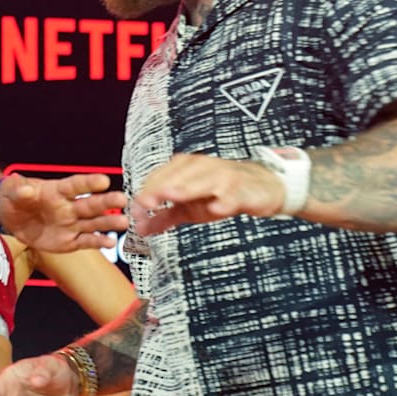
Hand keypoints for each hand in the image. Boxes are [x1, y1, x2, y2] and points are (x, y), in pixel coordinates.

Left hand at [0, 173, 128, 253]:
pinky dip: (98, 242)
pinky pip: (86, 241)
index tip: (104, 180)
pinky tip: (111, 242)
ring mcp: (71, 224)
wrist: (10, 218)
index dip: (88, 183)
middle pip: (90, 204)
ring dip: (108, 222)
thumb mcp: (11, 192)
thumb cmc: (14, 198)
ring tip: (124, 222)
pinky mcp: (70, 241)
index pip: (75, 185)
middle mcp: (69, 207)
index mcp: (57, 190)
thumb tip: (25, 189)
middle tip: (122, 199)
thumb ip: (19, 190)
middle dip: (105, 202)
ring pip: (93, 223)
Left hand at [130, 154, 285, 236]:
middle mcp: (201, 167)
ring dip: (186, 189)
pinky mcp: (241, 189)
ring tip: (172, 197)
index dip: (147, 193)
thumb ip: (165, 216)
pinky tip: (215, 207)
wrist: (260, 188)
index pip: (160, 177)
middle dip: (160, 190)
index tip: (135, 210)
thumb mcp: (189, 207)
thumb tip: (140, 228)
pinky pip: (230, 194)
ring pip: (201, 181)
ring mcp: (222, 176)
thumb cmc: (220, 193)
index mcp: (184, 168)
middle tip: (146, 204)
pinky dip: (223, 200)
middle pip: (177, 177)